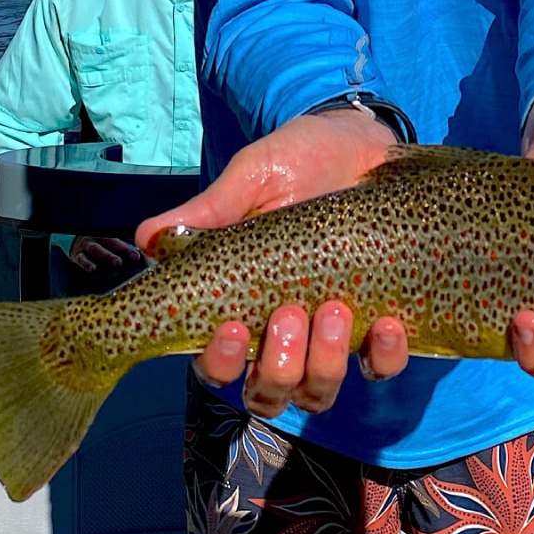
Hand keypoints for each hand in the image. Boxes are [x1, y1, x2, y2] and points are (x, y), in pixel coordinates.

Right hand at [68, 234, 139, 275]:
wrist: (72, 240)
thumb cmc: (96, 243)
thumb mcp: (107, 240)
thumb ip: (122, 243)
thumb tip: (139, 250)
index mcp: (107, 235)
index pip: (121, 241)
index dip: (129, 248)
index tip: (137, 256)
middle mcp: (98, 238)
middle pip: (111, 242)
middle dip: (121, 249)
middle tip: (132, 256)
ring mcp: (87, 245)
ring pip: (97, 249)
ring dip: (107, 255)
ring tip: (116, 262)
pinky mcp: (77, 254)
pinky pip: (81, 258)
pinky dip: (87, 263)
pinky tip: (92, 269)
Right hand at [135, 108, 410, 416]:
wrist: (360, 141)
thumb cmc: (297, 161)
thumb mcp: (253, 178)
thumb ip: (209, 210)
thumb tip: (146, 238)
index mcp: (241, 304)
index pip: (218, 365)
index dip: (221, 363)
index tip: (232, 328)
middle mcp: (283, 333)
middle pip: (268, 392)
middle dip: (277, 366)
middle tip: (289, 313)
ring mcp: (332, 334)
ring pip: (318, 390)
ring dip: (323, 363)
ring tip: (334, 310)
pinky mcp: (379, 323)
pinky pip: (381, 366)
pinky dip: (384, 357)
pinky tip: (387, 325)